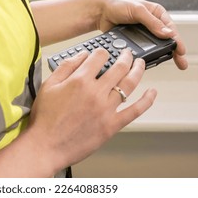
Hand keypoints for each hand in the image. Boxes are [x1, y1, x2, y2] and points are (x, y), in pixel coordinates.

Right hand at [27, 48, 156, 172]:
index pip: (99, 57)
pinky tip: (152, 93)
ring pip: (129, 85)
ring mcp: (106, 109)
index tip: (103, 53)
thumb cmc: (45, 118)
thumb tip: (82, 55)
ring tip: (141, 64)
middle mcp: (96, 92)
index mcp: (80, 80)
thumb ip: (66, 67)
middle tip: (128, 54)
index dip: (103, 52)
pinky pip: (135, 111)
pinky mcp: (112, 125)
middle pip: (119, 67)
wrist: (46, 145)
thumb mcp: (48, 85)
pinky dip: (146, 101)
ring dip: (138, 71)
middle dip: (126, 56)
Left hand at [96, 0, 187, 69]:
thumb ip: (152, 22)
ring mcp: (144, 33)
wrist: (100, 13)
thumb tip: (168, 33)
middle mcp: (153, 23)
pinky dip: (148, 56)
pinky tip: (151, 62)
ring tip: (172, 64)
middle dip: (175, 51)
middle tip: (182, 64)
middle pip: (167, 39)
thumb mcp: (137, 11)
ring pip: (157, 46)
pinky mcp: (135, 41)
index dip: (177, 40)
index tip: (181, 51)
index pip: (171, 28)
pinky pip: (144, 49)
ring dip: (163, 55)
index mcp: (157, 13)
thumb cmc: (118, 5)